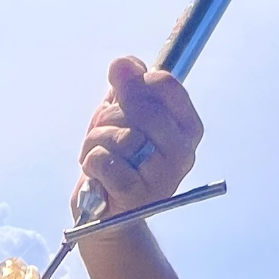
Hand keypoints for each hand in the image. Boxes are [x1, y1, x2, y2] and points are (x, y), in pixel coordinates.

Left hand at [73, 56, 203, 220]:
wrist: (105, 214)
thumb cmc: (117, 160)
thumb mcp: (122, 115)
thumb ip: (127, 86)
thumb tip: (123, 64)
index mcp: (188, 128)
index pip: (163, 84)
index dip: (134, 82)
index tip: (120, 95)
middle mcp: (183, 153)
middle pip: (140, 107)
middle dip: (110, 115)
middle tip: (103, 129)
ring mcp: (163, 177)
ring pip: (120, 136)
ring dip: (96, 140)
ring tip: (98, 154)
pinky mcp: (136, 196)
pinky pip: (104, 160)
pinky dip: (90, 161)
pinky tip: (95, 173)